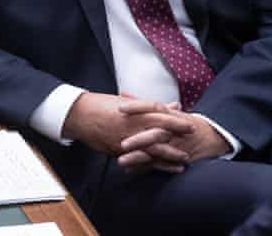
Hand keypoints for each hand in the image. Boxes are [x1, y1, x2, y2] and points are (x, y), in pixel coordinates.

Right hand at [61, 92, 194, 157]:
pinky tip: (161, 169)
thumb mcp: (129, 102)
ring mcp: (125, 141)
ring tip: (182, 162)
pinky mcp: (118, 151)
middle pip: (159, 136)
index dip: (177, 122)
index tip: (191, 125)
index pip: (161, 117)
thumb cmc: (103, 104)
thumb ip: (151, 106)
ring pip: (151, 151)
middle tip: (191, 147)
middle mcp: (132, 127)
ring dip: (168, 158)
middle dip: (176, 142)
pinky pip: (137, 161)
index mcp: (135, 112)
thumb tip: (173, 106)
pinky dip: (151, 166)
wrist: (80, 115)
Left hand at [116, 101, 231, 172]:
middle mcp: (173, 130)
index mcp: (170, 114)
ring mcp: (176, 146)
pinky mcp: (177, 159)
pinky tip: (130, 170)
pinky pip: (159, 165)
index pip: (153, 107)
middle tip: (121, 143)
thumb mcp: (168, 111)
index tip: (120, 108)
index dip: (138, 107)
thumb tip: (123, 94)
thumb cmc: (183, 122)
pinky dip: (145, 168)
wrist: (211, 137)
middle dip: (139, 139)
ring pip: (156, 152)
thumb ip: (144, 105)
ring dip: (139, 158)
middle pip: (156, 133)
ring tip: (121, 161)